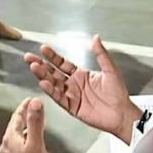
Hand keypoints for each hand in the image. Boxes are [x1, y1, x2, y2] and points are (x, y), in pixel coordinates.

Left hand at [0, 98, 49, 152]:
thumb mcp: (36, 142)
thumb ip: (36, 122)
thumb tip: (35, 102)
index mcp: (11, 137)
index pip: (17, 117)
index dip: (24, 107)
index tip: (29, 100)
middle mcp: (6, 145)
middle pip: (14, 126)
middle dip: (23, 117)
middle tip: (31, 111)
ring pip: (15, 137)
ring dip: (23, 130)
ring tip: (32, 127)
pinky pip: (16, 147)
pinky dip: (23, 140)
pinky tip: (29, 146)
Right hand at [25, 35, 142, 142]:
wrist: (122, 114)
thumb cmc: (119, 94)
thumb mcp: (110, 70)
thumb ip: (101, 54)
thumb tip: (96, 38)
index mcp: (81, 75)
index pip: (63, 64)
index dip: (53, 56)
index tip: (43, 48)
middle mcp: (74, 85)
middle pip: (53, 73)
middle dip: (41, 65)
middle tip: (29, 58)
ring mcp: (72, 96)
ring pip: (53, 85)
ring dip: (43, 76)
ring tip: (34, 67)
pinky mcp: (72, 108)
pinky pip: (59, 98)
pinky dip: (51, 91)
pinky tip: (44, 83)